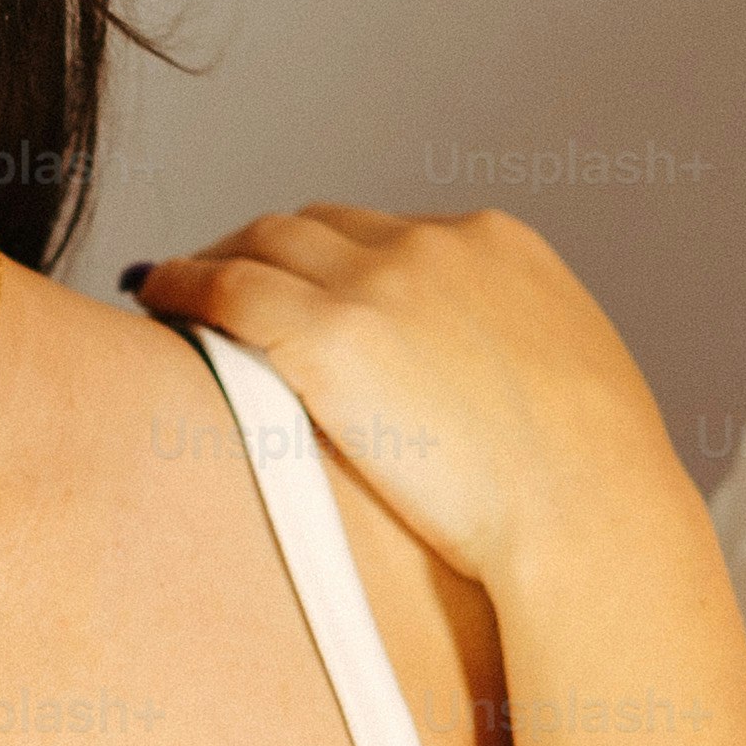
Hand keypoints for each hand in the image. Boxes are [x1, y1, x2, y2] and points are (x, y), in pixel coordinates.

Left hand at [129, 206, 697, 587]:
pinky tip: (153, 298)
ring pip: (263, 243)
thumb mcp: (569, 385)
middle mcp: (433, 244)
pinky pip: (224, 287)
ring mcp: (379, 282)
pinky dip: (180, 283)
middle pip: (317, 225)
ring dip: (214, 260)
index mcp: (499, 246)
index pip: (387, 231)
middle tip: (221, 281)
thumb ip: (512, 359)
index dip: (332, 257)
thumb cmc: (592, 491)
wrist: (592, 520)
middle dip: (266, 250)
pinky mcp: (328, 331)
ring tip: (173, 288)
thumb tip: (484, 390)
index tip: (303, 285)